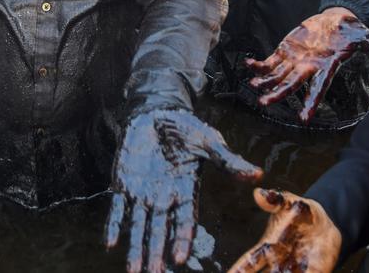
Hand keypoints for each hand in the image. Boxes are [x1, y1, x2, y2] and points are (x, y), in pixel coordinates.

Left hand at [106, 109, 262, 272]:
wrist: (156, 112)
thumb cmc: (186, 128)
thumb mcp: (209, 142)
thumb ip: (228, 161)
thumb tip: (259, 174)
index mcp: (186, 190)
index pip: (184, 220)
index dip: (181, 238)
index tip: (179, 258)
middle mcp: (164, 197)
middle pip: (160, 230)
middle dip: (157, 252)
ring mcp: (142, 192)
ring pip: (138, 225)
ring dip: (136, 248)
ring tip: (134, 271)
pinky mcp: (123, 183)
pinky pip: (117, 207)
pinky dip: (113, 224)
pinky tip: (110, 243)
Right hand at [227, 189, 339, 272]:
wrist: (326, 223)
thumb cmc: (301, 211)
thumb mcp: (290, 202)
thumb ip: (275, 200)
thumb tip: (258, 193)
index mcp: (269, 246)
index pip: (249, 262)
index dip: (237, 271)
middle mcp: (279, 262)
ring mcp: (294, 269)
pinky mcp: (314, 272)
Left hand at [246, 8, 368, 123]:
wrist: (337, 22)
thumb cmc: (352, 32)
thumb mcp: (365, 37)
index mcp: (325, 69)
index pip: (318, 89)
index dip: (311, 103)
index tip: (304, 119)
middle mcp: (307, 69)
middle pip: (290, 85)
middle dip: (278, 94)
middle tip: (265, 103)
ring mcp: (294, 61)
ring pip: (276, 76)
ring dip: (265, 81)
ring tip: (253, 86)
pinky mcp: (285, 51)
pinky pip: (269, 61)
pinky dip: (259, 64)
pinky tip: (248, 65)